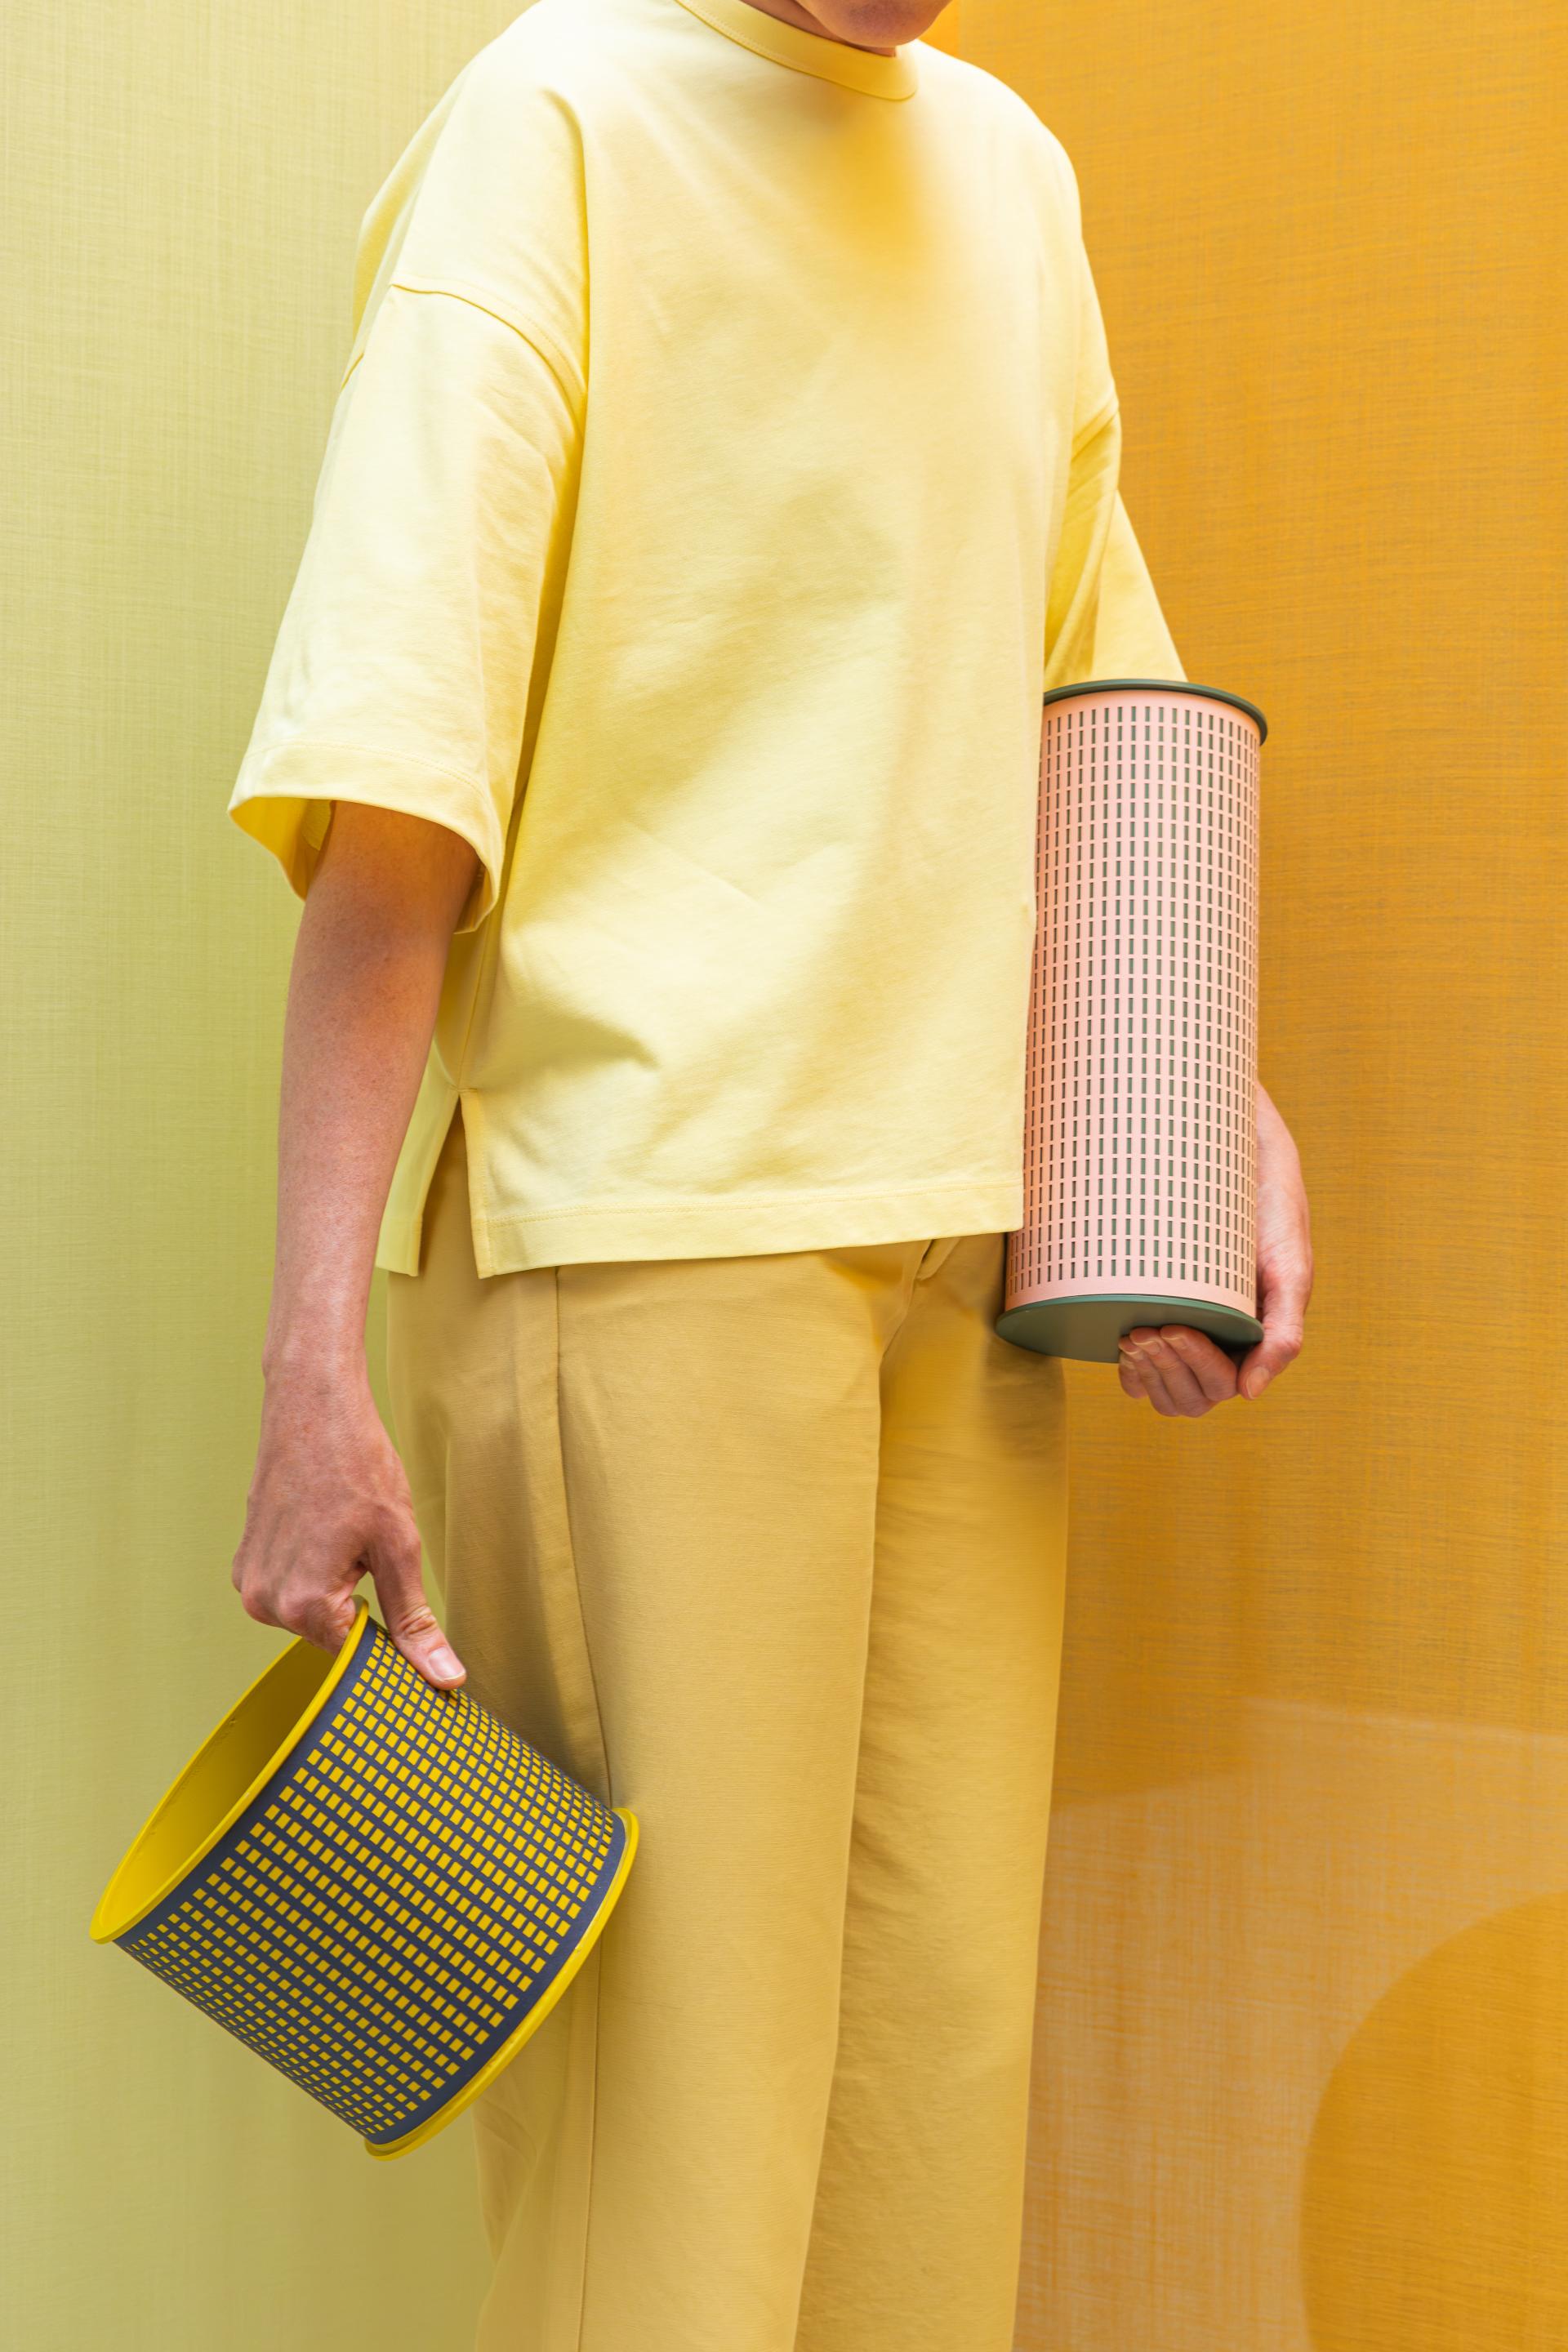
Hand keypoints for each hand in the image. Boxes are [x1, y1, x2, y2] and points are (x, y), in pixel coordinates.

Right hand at [231, 1350, 465, 1687]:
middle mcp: (265, 1602)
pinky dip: (314, 1571)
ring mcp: (249, 1583)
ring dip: (337, 1588)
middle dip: (361, 1607)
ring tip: (346, 1535)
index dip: (388, 1645)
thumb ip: (414, 1620)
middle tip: (374, 1555)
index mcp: (305, 1604)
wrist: (312, 1407)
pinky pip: (290, 1589)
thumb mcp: (399, 1546)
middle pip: (332, 1636)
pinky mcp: (245, 1563)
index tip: (408, 1623)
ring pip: (311, 1613)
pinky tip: (325, 1531)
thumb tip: (444, 1679)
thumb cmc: (357, 1466)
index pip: (356, 1659)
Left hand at [1117, 1080, 1311, 1416]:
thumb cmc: (1270, 1212)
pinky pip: (1140, 1374)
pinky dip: (1129, 1371)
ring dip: (1145, 1374)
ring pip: (1163, 1393)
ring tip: (1132, 1334)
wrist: (1239, 1157)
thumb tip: (1251, 1394)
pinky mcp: (1161, 1317)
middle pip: (1190, 1398)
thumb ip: (1284, 1333)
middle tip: (1145, 1331)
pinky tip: (1120, 1341)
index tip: (1172, 1328)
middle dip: (1167, 1372)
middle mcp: (1223, 1347)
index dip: (1194, 1368)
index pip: (1222, 1387)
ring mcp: (1191, 1335)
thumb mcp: (1288, 1269)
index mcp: (1256, 1340)